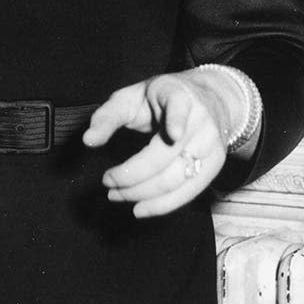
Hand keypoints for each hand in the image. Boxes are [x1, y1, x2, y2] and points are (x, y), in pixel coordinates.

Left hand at [82, 71, 235, 217]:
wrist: (207, 100)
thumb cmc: (158, 99)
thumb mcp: (131, 97)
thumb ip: (108, 116)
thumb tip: (88, 141)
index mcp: (177, 94)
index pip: (179, 105)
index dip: (177, 120)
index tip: (173, 134)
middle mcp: (200, 120)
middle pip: (167, 154)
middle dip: (133, 174)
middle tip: (106, 181)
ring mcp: (211, 144)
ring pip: (177, 178)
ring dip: (143, 193)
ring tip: (116, 195)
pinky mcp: (215, 165)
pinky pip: (189, 192)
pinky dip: (163, 205)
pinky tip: (140, 209)